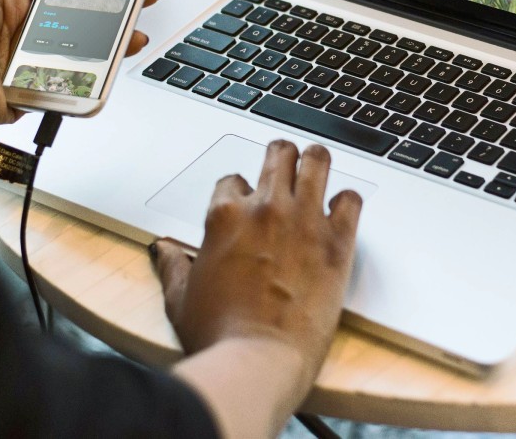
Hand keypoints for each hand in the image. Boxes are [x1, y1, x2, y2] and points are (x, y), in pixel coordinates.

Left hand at [0, 0, 160, 131]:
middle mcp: (29, 27)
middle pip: (85, 14)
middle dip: (118, 5)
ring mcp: (35, 60)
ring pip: (87, 49)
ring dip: (115, 41)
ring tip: (137, 33)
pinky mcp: (37, 89)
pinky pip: (73, 84)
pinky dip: (95, 80)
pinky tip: (112, 69)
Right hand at [153, 141, 361, 403]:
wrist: (258, 361)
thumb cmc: (219, 335)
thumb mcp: (180, 299)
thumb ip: (173, 266)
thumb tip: (163, 250)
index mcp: (225, 216)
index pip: (233, 180)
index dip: (240, 191)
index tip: (246, 203)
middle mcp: (265, 208)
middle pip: (278, 154)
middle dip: (280, 157)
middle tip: (285, 166)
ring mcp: (304, 220)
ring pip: (317, 161)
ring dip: (315, 162)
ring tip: (317, 167)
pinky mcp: (337, 242)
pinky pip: (351, 199)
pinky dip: (347, 202)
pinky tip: (341, 212)